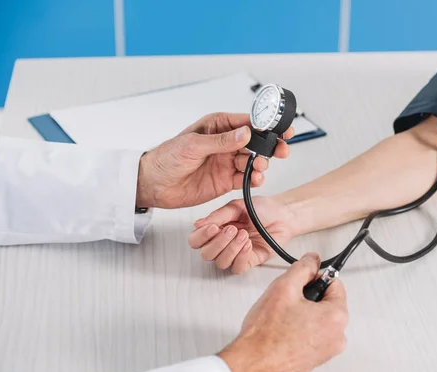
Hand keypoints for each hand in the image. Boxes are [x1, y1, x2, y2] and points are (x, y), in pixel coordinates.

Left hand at [135, 113, 294, 208]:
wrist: (154, 184)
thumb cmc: (167, 158)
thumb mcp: (193, 145)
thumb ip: (221, 141)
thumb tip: (245, 134)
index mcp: (218, 126)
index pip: (248, 122)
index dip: (266, 126)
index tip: (281, 129)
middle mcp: (225, 143)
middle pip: (256, 142)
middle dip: (271, 146)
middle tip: (281, 150)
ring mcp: (227, 161)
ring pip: (253, 161)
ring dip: (261, 164)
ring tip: (259, 168)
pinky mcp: (226, 180)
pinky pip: (246, 178)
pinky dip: (254, 179)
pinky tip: (256, 179)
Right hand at [189, 196, 297, 273]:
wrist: (282, 215)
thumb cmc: (261, 209)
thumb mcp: (237, 206)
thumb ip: (218, 216)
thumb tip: (198, 224)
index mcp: (216, 229)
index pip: (196, 240)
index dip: (201, 237)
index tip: (213, 228)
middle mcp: (222, 243)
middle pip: (206, 255)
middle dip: (218, 243)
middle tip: (232, 229)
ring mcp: (235, 254)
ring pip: (221, 263)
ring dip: (231, 249)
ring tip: (244, 235)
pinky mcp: (249, 261)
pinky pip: (237, 268)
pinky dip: (241, 257)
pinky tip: (248, 245)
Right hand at [218, 253, 347, 371]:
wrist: (251, 366)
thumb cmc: (266, 335)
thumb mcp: (284, 286)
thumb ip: (302, 268)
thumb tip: (312, 259)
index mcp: (337, 317)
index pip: (334, 283)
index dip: (313, 277)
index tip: (299, 281)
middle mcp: (337, 337)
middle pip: (327, 302)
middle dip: (307, 298)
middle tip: (286, 302)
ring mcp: (327, 352)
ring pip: (318, 319)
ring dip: (302, 314)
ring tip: (281, 319)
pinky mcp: (314, 361)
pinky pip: (311, 336)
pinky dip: (298, 331)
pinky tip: (281, 332)